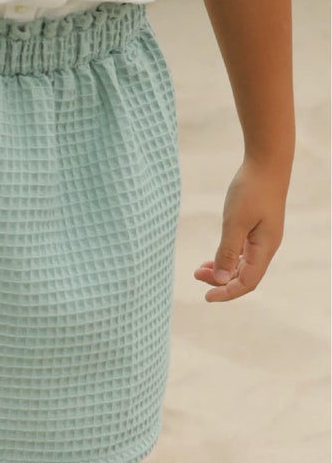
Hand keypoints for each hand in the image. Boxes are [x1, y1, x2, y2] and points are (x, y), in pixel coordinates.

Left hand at [194, 156, 287, 301]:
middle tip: (195, 276)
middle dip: (221, 282)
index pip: (247, 282)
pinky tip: (212, 258)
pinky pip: (243, 253)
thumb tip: (222, 280)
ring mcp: (263, 238)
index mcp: (265, 248)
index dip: (227, 293)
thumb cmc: (251, 191)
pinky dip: (227, 258)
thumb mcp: (234, 222)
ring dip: (222, 270)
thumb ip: (227, 252)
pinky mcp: (257, 228)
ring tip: (199, 270)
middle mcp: (266, 247)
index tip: (206, 298)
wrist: (266, 164)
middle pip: (245, 276)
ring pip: (243, 265)